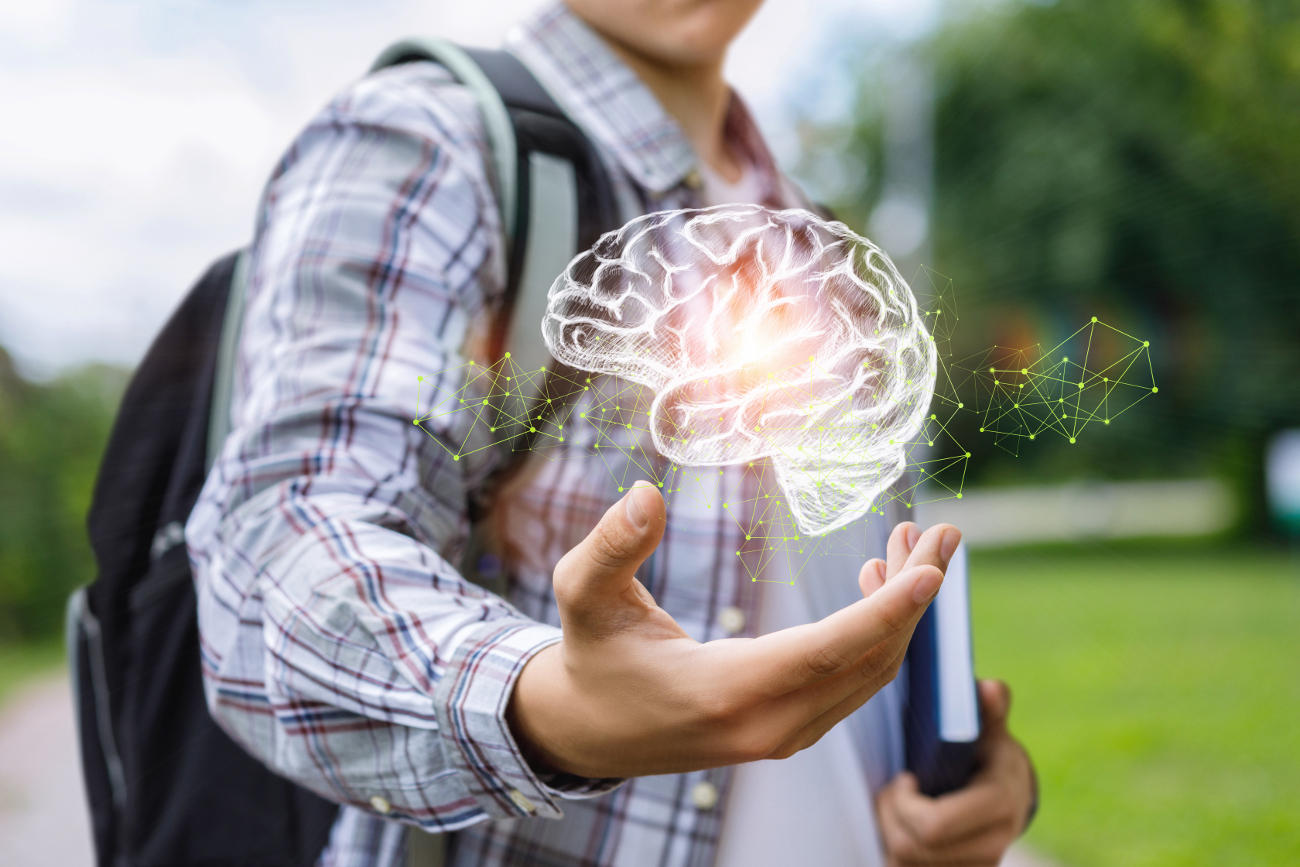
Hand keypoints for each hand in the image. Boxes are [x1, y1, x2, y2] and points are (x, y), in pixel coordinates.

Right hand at [507, 479, 961, 778]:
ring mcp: (783, 735)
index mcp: (725, 693)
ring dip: (901, 612)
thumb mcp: (583, 596)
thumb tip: (645, 494)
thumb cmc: (592, 657)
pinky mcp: (788, 730)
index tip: (933, 571)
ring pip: (868, 675)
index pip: (827, 652)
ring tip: (914, 544)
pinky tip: (876, 583)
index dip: (885, 611)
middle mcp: (767, 725)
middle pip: (867, 661)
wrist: (589, 732)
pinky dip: (877, 634)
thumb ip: (611, 546)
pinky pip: (852, 682)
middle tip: (944, 533)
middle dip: (914, 597)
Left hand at [875, 679, 1036, 866]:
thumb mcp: (992, 730)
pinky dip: (894, 851)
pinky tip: (901, 825)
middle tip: (891, 790)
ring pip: (903, 864)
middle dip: (889, 815)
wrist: (1013, 798)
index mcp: (1000, 804)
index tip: (903, 778)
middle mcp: (991, 845)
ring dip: (888, 833)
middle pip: (909, 848)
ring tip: (895, 806)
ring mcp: (974, 866)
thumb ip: (990, 709)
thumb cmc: (990, 755)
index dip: (905, 803)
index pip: (934, 825)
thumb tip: (989, 688)